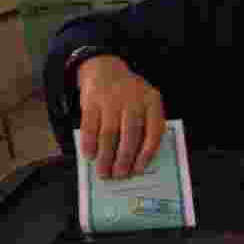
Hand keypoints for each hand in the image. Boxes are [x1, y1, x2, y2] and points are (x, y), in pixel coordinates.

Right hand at [77, 56, 165, 178]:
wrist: (105, 68)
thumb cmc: (129, 93)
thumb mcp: (146, 101)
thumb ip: (148, 124)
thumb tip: (140, 159)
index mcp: (151, 100)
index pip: (153, 131)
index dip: (146, 154)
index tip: (139, 169)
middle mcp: (133, 98)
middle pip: (130, 135)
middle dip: (124, 159)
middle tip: (119, 175)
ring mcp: (111, 98)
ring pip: (109, 133)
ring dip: (106, 156)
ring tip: (104, 172)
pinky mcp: (91, 100)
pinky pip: (90, 126)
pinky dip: (89, 143)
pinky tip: (90, 156)